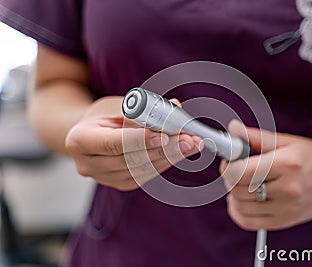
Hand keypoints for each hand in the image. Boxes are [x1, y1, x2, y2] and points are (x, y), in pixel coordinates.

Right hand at [66, 96, 201, 190]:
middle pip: (131, 159)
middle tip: (190, 139)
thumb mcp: (117, 106)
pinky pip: (147, 175)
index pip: (112, 143)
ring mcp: (104, 179)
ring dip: (171, 156)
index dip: (139, 140)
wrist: (90, 135)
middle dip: (165, 148)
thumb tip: (175, 107)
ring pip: (143, 169)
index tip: (164, 134)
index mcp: (79, 140)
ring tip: (193, 144)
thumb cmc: (104, 116)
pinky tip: (182, 152)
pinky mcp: (121, 184)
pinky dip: (166, 162)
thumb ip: (144, 109)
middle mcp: (88, 165)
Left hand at [220, 120, 311, 230]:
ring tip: (243, 182)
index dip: (227, 164)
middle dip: (230, 177)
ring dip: (233, 193)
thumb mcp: (288, 141)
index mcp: (288, 164)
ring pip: (240, 206)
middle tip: (238, 168)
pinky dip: (238, 212)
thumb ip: (257, 137)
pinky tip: (241, 200)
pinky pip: (249, 223)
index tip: (228, 159)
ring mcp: (287, 209)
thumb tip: (232, 129)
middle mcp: (288, 189)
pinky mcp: (285, 221)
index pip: (241, 171)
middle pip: (238, 189)